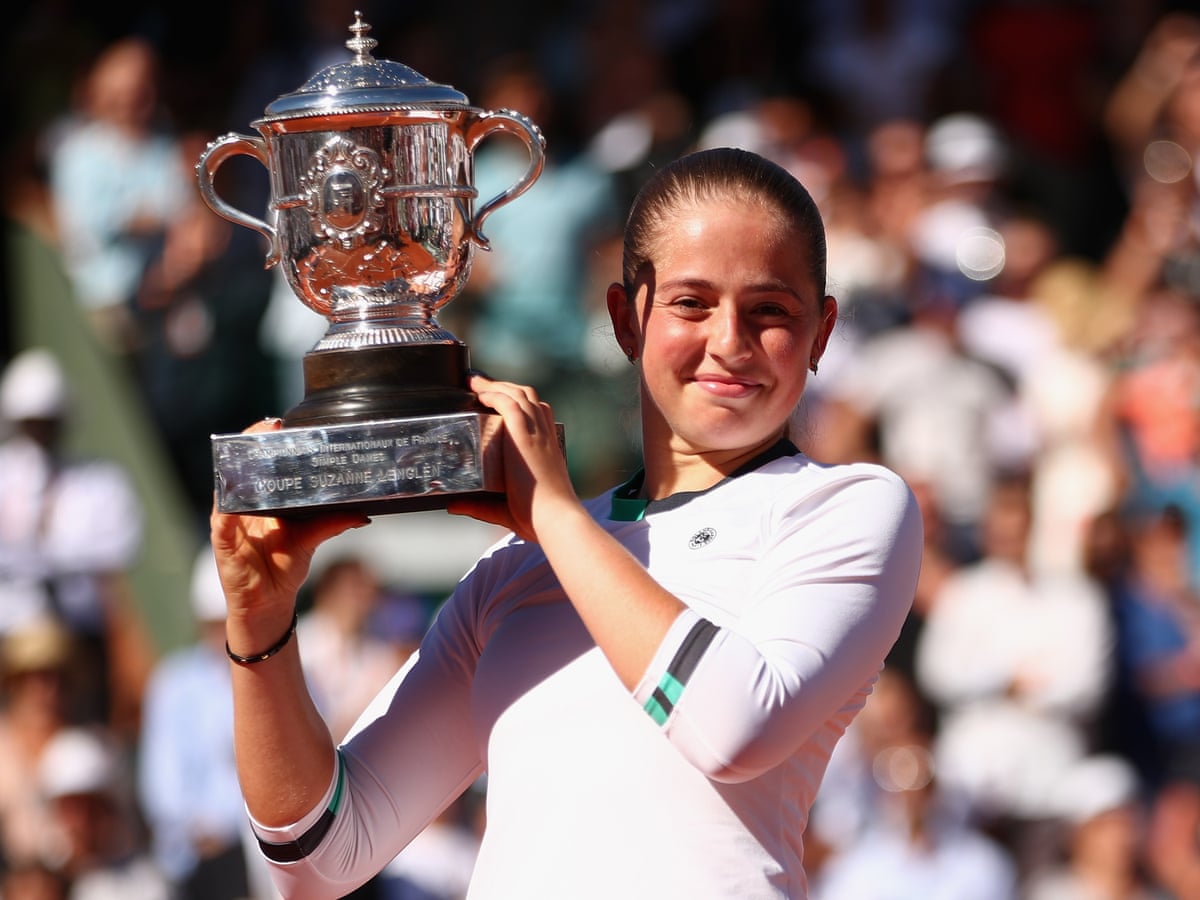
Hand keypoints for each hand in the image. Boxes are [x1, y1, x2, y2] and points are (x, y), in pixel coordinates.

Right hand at [210, 418, 369, 624]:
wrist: (268, 602)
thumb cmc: (284, 566)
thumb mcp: (311, 539)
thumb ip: (332, 523)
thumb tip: (363, 513)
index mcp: (262, 500)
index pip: (258, 464)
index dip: (264, 442)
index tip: (279, 424)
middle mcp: (243, 506)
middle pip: (240, 468)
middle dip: (251, 445)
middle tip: (268, 427)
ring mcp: (230, 523)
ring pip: (227, 489)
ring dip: (235, 470)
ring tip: (247, 451)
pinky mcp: (223, 544)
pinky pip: (222, 525)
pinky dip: (226, 514)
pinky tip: (232, 504)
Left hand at [446, 373, 576, 539]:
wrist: (554, 518)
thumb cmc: (537, 518)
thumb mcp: (505, 507)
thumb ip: (478, 506)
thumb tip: (453, 505)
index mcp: (547, 447)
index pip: (537, 412)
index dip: (520, 401)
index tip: (500, 399)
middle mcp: (544, 435)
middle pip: (527, 396)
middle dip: (504, 386)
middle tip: (481, 384)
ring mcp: (535, 433)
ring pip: (518, 394)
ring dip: (496, 384)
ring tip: (475, 381)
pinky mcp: (524, 434)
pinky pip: (509, 403)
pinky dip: (495, 394)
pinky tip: (480, 393)